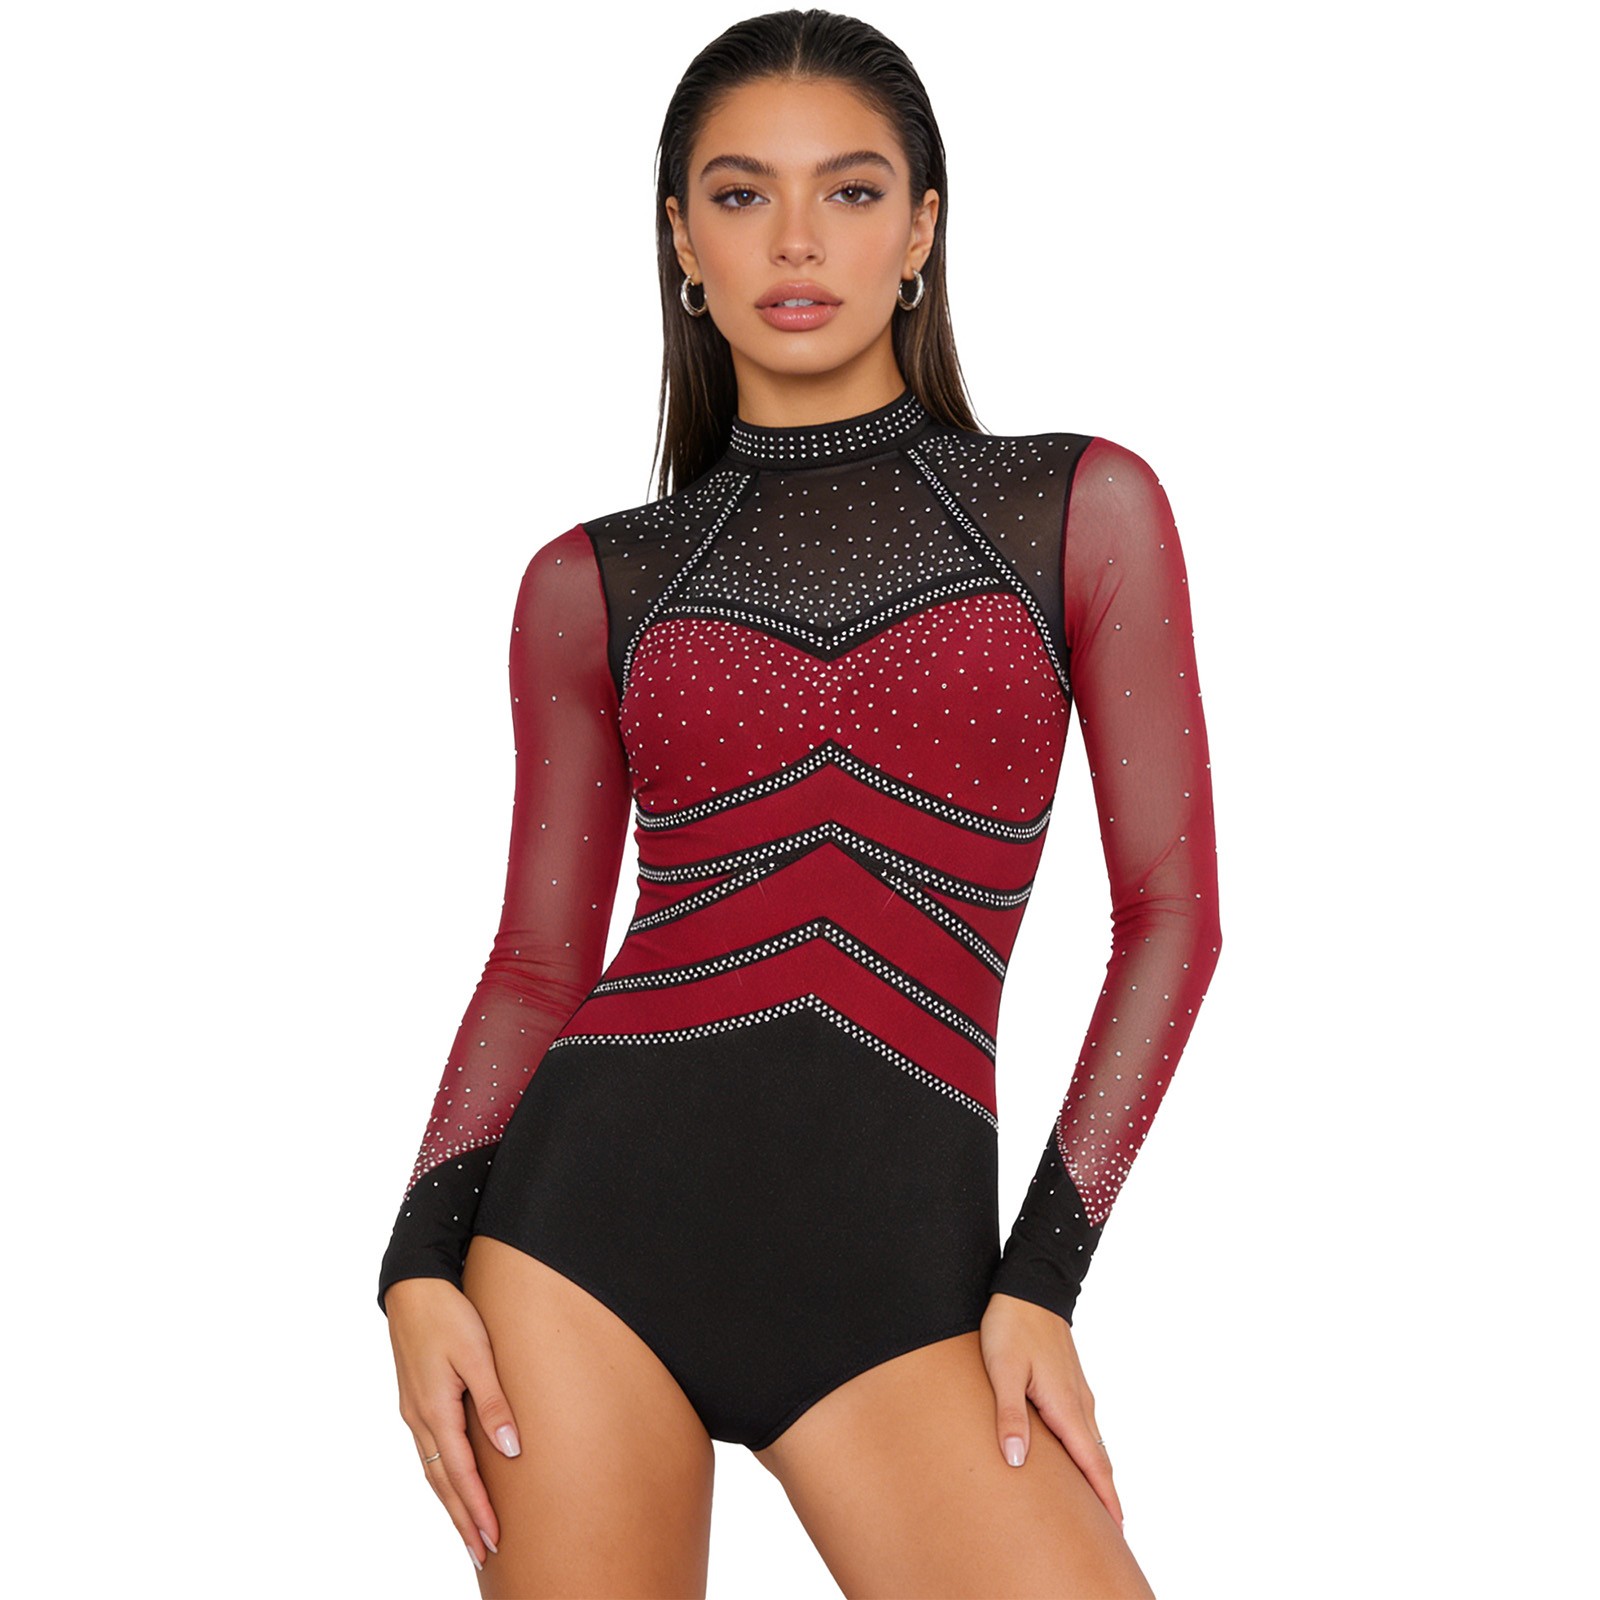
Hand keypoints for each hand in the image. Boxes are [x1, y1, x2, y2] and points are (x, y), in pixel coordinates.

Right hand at [384, 1277, 522, 1571]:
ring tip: (469, 1530)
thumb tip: (510, 1448)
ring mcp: (414, 1411)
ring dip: (451, 1503)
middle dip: (462, 1519)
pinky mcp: (416, 1401)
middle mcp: (420, 1418)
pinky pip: (428, 1451)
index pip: (460, 1473)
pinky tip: (452, 1484)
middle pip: (441, 1482)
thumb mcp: (477, 1353)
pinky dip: (441, 1477)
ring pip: (432, 1470)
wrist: (413, 1286)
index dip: (477, 1509)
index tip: (492, 1539)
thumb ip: (493, 1401)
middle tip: (481, 1552)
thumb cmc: (448, 1314)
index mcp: (435, 1410)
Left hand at [979, 1292, 1122, 1532]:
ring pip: (1094, 1444)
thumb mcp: (1003, 1371)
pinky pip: (1085, 1427)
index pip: (1093, 1465)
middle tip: (1110, 1533)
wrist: (1030, 1286)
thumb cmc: (1013, 1326)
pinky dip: (1089, 1453)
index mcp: (1066, 1406)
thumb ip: (1010, 1415)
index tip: (1117, 1532)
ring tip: (1096, 1507)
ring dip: (1098, 1476)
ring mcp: (1078, 1393)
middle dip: (1106, 1497)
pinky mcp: (1070, 1383)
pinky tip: (1078, 1460)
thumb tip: (1016, 1461)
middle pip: (1100, 1461)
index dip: (1105, 1500)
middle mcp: (1080, 1404)